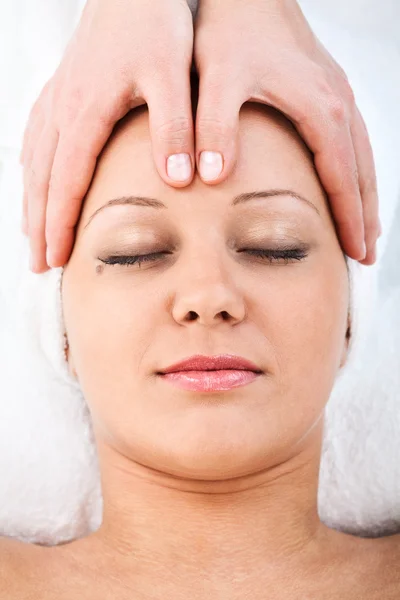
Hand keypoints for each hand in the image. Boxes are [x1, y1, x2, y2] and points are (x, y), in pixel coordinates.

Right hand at [20, 0, 193, 271]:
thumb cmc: (154, 22)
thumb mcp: (172, 75)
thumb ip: (174, 128)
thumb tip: (178, 182)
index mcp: (86, 113)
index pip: (66, 183)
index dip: (60, 224)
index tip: (56, 258)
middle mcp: (63, 110)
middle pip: (42, 180)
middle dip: (39, 224)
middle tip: (39, 263)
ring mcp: (58, 98)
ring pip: (35, 162)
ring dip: (31, 201)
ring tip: (31, 234)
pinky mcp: (64, 88)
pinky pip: (37, 136)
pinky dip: (32, 167)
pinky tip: (33, 179)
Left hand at [193, 0, 379, 264]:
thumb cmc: (231, 31)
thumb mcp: (216, 80)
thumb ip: (213, 127)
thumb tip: (210, 178)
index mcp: (320, 110)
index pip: (342, 179)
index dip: (348, 219)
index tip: (353, 252)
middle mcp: (338, 104)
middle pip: (362, 173)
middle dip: (364, 216)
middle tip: (364, 254)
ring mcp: (336, 95)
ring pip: (362, 157)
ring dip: (365, 195)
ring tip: (364, 228)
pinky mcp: (326, 89)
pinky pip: (352, 140)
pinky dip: (356, 170)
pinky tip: (347, 182)